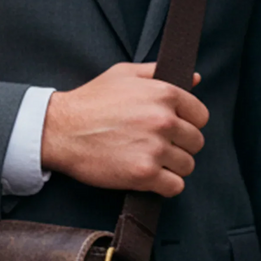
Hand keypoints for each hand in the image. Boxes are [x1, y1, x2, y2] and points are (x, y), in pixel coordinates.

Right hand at [41, 63, 208, 196]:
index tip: (172, 130)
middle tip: (157, 147)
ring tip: (150, 162)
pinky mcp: (143, 174)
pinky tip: (149, 177)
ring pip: (187, 165)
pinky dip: (164, 186)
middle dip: (179, 146)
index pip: (200, 116)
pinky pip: (174, 186)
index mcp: (163, 93)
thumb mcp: (123, 75)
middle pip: (195, 142)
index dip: (187, 124)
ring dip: (172, 167)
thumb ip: (159, 73)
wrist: (59, 130)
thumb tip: (195, 79)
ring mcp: (155, 148)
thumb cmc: (89, 101)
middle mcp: (164, 120)